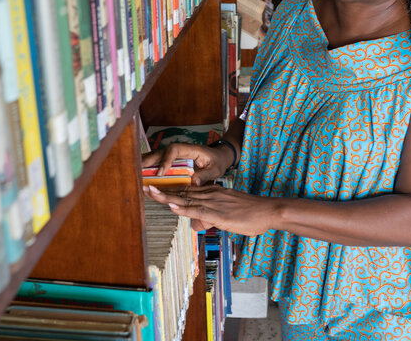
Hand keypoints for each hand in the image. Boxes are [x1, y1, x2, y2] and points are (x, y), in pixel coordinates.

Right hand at [141, 142, 229, 185]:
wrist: (219, 157)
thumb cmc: (217, 161)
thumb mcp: (215, 169)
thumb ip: (206, 175)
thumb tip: (195, 182)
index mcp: (189, 149)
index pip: (173, 150)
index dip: (165, 161)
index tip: (160, 173)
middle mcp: (179, 150)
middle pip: (160, 152)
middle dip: (148, 160)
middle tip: (137, 171)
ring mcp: (174, 155)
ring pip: (156, 156)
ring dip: (144, 163)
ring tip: (132, 172)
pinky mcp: (171, 161)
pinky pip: (157, 162)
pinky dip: (148, 167)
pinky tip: (139, 174)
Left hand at [143, 184, 278, 236]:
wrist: (268, 210)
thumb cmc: (251, 214)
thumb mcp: (227, 215)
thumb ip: (210, 218)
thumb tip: (196, 224)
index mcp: (211, 192)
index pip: (185, 190)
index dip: (168, 190)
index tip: (154, 188)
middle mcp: (209, 194)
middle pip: (180, 191)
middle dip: (161, 190)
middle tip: (143, 186)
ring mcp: (213, 202)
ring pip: (184, 198)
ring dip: (165, 196)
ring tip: (149, 191)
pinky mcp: (218, 212)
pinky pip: (197, 209)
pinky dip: (182, 208)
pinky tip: (171, 206)